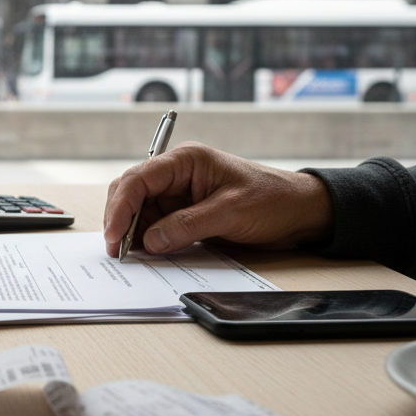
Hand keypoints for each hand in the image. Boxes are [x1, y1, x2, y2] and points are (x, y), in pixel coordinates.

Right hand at [102, 142, 333, 257]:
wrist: (300, 211)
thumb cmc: (272, 200)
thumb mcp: (230, 212)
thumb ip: (187, 225)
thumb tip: (150, 241)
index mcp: (186, 160)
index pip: (139, 179)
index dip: (121, 207)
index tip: (114, 235)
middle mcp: (177, 174)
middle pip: (132, 192)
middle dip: (120, 219)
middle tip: (117, 251)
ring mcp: (179, 194)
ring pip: (140, 211)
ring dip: (132, 232)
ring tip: (129, 256)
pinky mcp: (185, 212)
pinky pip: (156, 224)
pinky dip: (147, 239)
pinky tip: (145, 253)